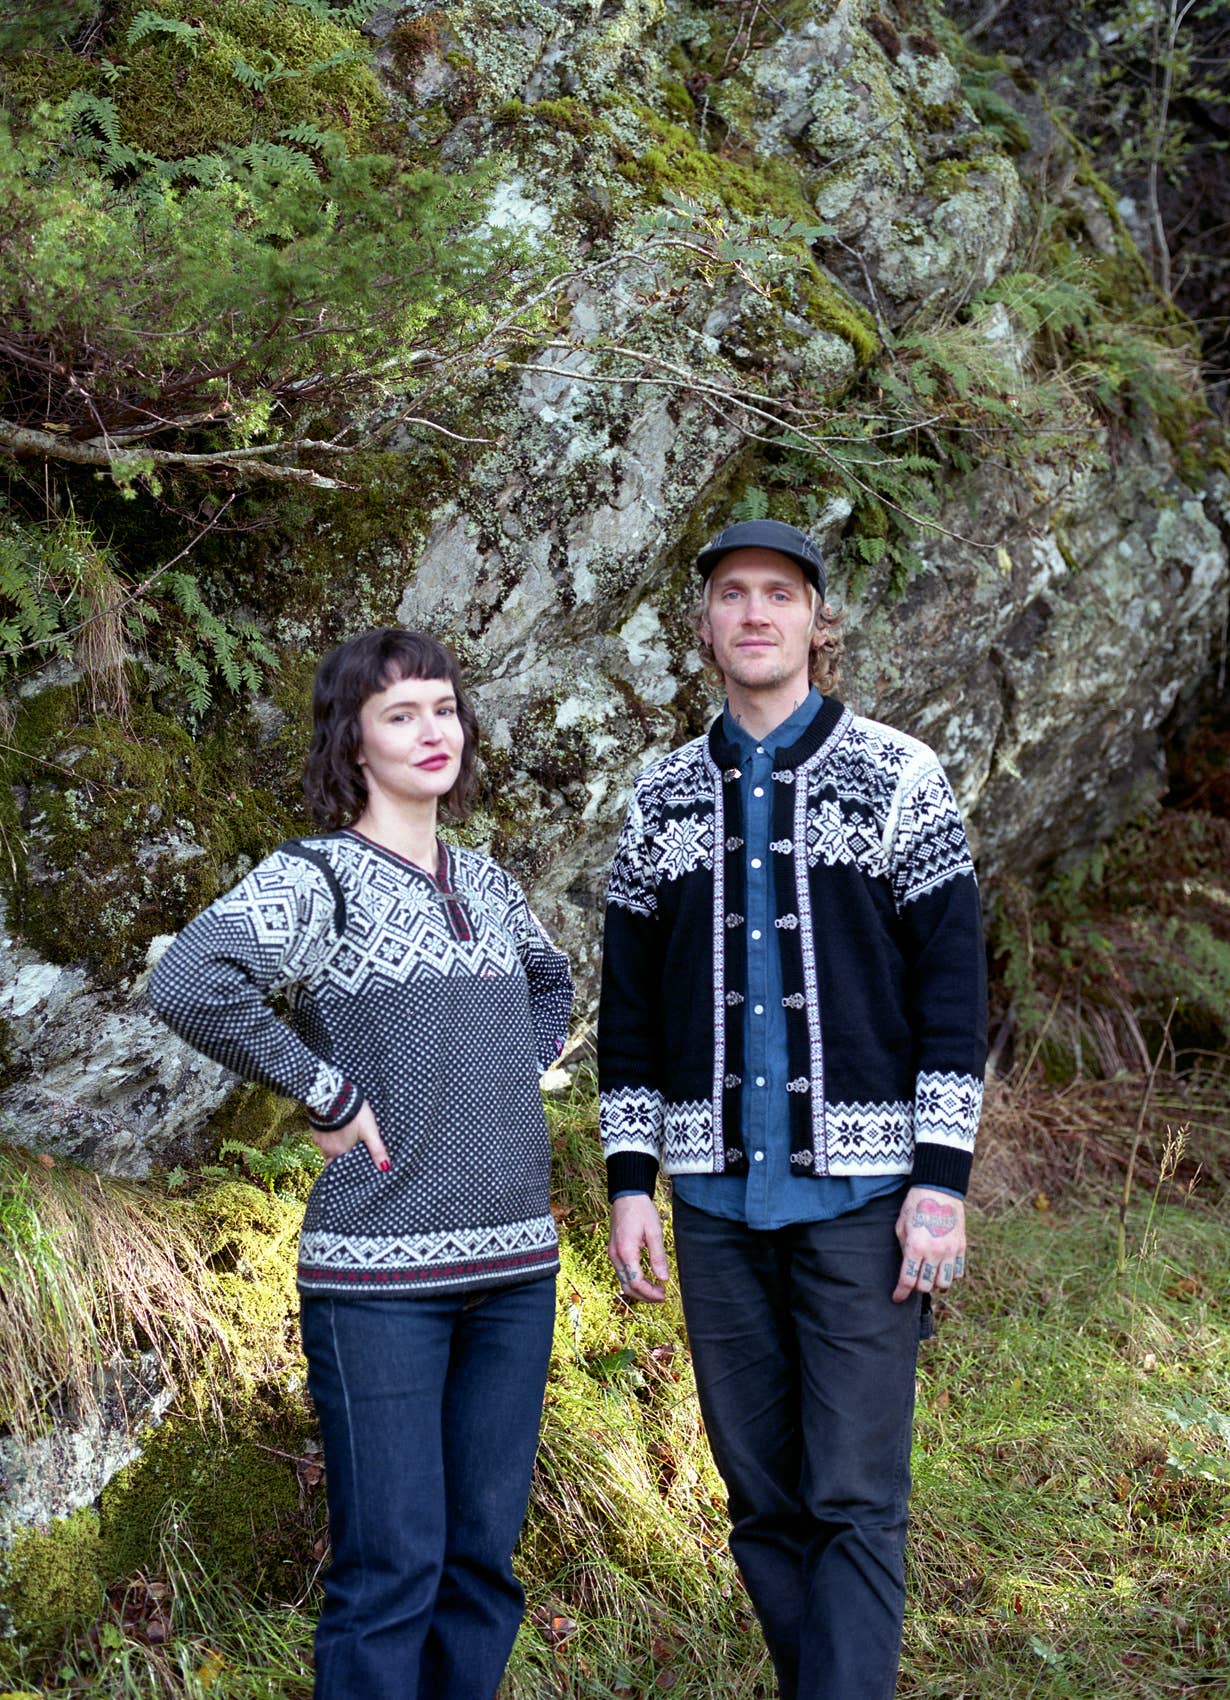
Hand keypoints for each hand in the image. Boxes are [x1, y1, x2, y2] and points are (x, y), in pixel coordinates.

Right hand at [310, 1099, 389, 1171]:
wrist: (335, 1095)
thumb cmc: (355, 1115)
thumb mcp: (370, 1131)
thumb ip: (377, 1150)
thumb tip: (385, 1168)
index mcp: (340, 1152)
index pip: (338, 1169)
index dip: (342, 1169)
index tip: (348, 1168)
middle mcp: (326, 1148)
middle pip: (331, 1158)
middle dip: (339, 1156)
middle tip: (348, 1150)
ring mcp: (318, 1137)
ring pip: (326, 1146)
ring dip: (333, 1144)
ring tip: (343, 1137)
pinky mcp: (314, 1126)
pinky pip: (321, 1135)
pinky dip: (328, 1133)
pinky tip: (335, 1126)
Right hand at [608, 1194, 669, 1303]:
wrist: (627, 1195)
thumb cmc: (641, 1210)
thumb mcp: (654, 1232)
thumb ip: (658, 1257)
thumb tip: (664, 1279)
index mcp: (626, 1251)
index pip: (636, 1282)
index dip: (650, 1293)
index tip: (664, 1294)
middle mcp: (615, 1255)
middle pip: (628, 1286)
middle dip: (645, 1296)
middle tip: (662, 1296)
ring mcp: (612, 1254)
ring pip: (624, 1281)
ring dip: (639, 1290)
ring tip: (656, 1289)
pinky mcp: (613, 1251)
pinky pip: (622, 1273)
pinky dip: (633, 1281)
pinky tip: (646, 1279)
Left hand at [892, 1186, 965, 1302]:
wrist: (939, 1189)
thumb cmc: (915, 1206)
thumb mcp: (901, 1226)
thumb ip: (904, 1250)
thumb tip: (907, 1268)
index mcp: (916, 1246)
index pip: (908, 1280)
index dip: (900, 1293)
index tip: (896, 1298)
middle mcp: (935, 1252)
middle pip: (926, 1286)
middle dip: (917, 1286)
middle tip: (913, 1280)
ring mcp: (951, 1251)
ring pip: (944, 1284)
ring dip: (934, 1283)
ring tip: (929, 1275)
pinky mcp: (962, 1248)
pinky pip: (958, 1273)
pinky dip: (949, 1276)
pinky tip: (942, 1268)